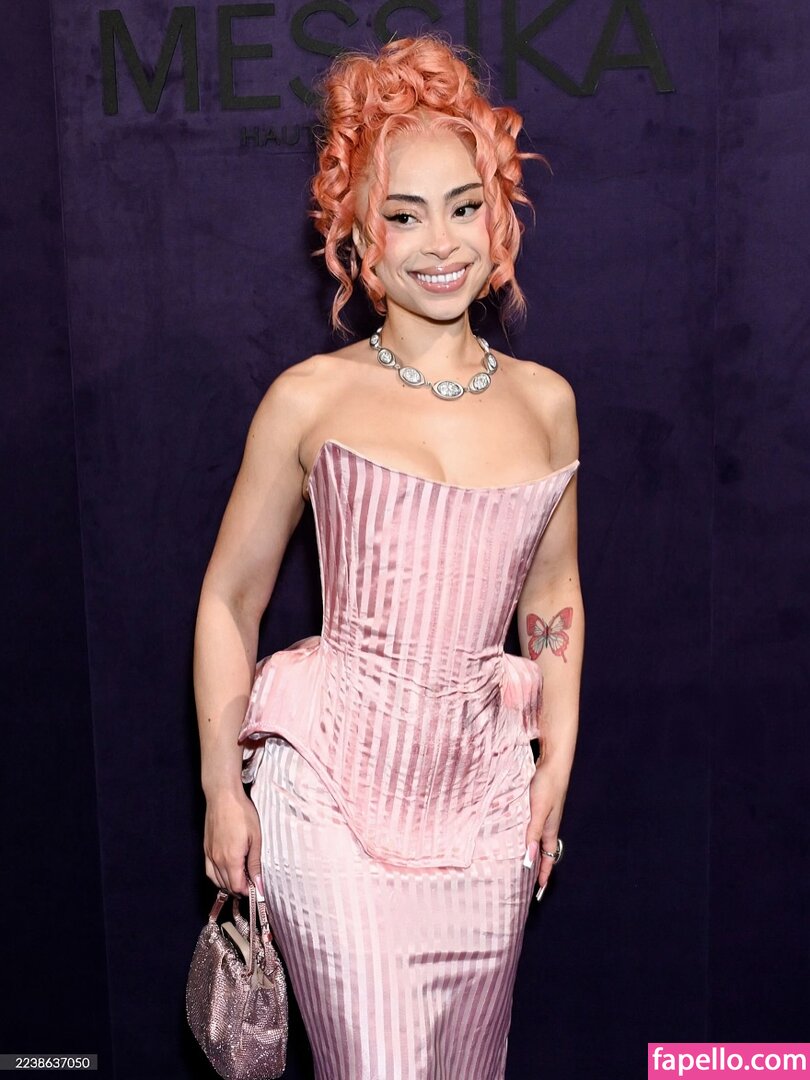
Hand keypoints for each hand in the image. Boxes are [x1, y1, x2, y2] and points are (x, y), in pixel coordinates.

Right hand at [203, 787, 263, 896]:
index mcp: (231, 859)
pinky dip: (218, 877)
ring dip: (229, 883)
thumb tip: (258, 883)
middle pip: (227, 885)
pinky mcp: (206, 849)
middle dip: (240, 888)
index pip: (237, 886)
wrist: (223, 797)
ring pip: (217, 880)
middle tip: (252, 881)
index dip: (248, 891)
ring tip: (241, 877)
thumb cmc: (241, 813)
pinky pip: (209, 870)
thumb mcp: (255, 838)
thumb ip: (255, 863)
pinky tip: (226, 871)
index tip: (257, 887)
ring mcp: (209, 855)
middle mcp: (217, 860)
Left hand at [524, 758, 570, 898]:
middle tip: (526, 879)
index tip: (539, 890)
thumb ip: (533, 833)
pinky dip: (525, 834)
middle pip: (542, 850)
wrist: (552, 762)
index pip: (548, 858)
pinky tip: (515, 832)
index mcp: (550, 830)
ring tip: (519, 859)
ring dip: (530, 849)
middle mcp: (547, 824)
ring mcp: (543, 814)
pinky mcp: (537, 804)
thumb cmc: (547, 785)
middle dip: (537, 865)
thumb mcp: (539, 811)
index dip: (544, 873)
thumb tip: (529, 859)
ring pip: (536, 838)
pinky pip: (531, 826)